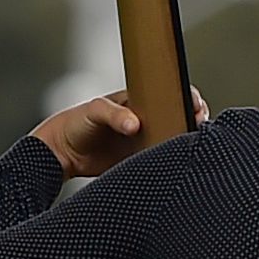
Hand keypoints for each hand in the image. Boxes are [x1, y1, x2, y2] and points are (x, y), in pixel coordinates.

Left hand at [31, 86, 212, 179]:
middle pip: (179, 118)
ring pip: (174, 141)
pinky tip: (173, 163)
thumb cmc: (76, 123)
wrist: (62, 153)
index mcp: (138, 102)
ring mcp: (145, 142)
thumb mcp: (94, 111)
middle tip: (196, 124)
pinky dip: (168, 162)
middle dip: (193, 120)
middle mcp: (146, 121)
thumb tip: (135, 124)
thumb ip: (113, 114)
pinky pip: (161, 162)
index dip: (187, 98)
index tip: (194, 104)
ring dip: (183, 142)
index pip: (171, 96)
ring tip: (188, 143)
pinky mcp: (140, 162)